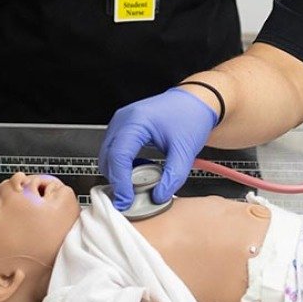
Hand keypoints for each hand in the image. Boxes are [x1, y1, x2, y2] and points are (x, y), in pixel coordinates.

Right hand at [99, 87, 218, 209]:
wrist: (194, 101)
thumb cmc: (190, 116)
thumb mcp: (185, 150)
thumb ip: (173, 176)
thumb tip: (159, 196)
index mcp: (136, 121)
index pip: (118, 157)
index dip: (120, 182)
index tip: (126, 200)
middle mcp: (123, 120)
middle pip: (108, 158)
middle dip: (117, 181)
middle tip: (131, 198)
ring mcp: (120, 123)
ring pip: (108, 156)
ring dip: (119, 173)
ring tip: (140, 183)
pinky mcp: (123, 128)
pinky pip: (114, 151)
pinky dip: (122, 165)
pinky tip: (139, 170)